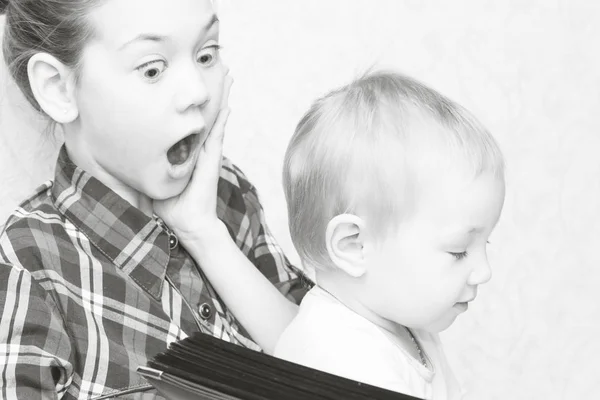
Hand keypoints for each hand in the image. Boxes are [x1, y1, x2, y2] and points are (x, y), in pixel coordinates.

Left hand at [153, 74, 232, 241]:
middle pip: (207, 115)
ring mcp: (207, 154)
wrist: (188, 223)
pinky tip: (227, 106)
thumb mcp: (153, 180)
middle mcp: (199, 150)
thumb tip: (121, 157)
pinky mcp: (211, 161)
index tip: (191, 84)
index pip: (190, 122)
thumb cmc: (171, 206)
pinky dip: (222, 121)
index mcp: (187, 152)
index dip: (193, 103)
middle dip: (212, 93)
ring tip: (228, 79)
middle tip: (219, 71)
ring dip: (222, 100)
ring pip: (216, 120)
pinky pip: (217, 136)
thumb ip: (145, 167)